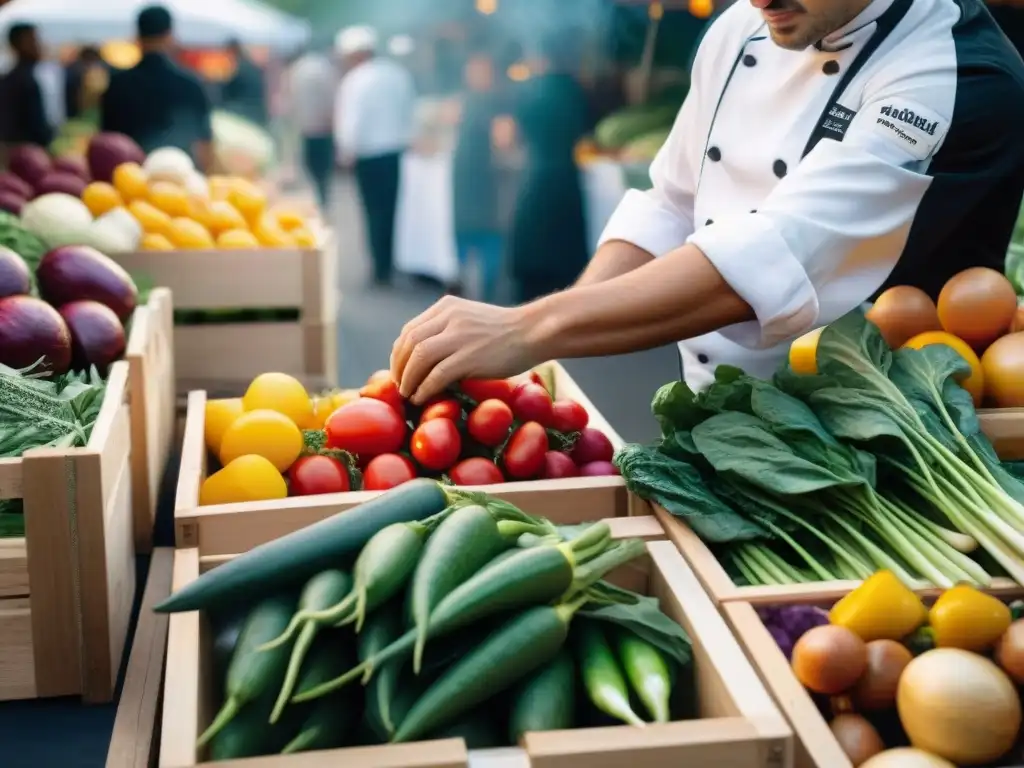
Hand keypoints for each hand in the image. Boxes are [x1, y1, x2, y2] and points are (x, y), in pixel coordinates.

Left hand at [390, 296, 540, 403]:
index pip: (410, 330)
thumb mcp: (470, 319)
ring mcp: (459, 336)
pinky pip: (436, 375)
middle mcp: (449, 318)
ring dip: (408, 379)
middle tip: (400, 386)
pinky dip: (424, 389)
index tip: (399, 370)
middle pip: (409, 343)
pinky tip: (422, 398)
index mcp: (447, 307)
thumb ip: (448, 330)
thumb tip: (423, 357)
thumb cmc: (506, 332)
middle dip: (399, 368)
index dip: (399, 353)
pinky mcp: (469, 357)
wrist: (534, 332)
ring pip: (418, 358)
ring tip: (408, 394)